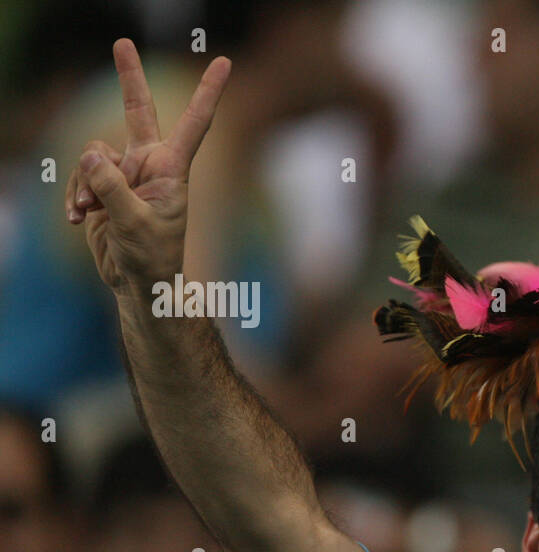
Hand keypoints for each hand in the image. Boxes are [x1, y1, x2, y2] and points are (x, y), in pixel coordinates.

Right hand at [65, 39, 230, 295]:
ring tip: (91, 212)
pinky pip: (80, 176)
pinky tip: (78, 219)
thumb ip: (111, 188)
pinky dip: (75, 195)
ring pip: (92, 154)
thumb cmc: (150, 258)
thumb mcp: (132, 224)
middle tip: (121, 41)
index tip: (225, 61)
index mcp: (172, 169)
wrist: (139, 284)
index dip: (208, 92)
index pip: (195, 123)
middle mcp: (151, 165)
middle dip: (128, 78)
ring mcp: (126, 174)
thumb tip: (90, 154)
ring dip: (84, 184)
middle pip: (138, 112)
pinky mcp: (105, 188)